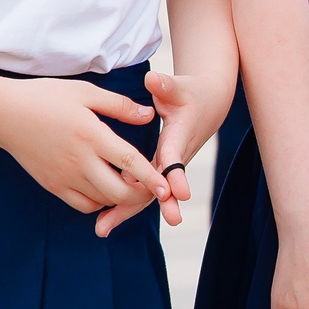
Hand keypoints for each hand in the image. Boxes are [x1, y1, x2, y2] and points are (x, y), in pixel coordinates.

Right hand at [0, 78, 168, 218]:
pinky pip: (82, 204)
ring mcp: (63, 176)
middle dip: (140, 194)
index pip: (128, 161)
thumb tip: (149, 115)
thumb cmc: (46, 96)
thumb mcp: (85, 92)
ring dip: (120, 197)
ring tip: (131, 184)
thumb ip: (119, 105)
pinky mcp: (52, 185)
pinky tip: (105, 187)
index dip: (151, 176)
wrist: (4, 113)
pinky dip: (99, 201)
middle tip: (151, 187)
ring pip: (102, 200)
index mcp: (90, 134)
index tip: (167, 187)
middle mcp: (78, 160)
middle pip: (118, 191)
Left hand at [95, 68, 231, 236]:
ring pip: (147, 193)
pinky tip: (102, 219)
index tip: (179, 193)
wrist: (206, 106)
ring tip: (102, 229)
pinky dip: (123, 205)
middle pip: (162, 185)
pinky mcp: (156, 170)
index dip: (176, 176)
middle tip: (167, 221)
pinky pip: (139, 190)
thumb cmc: (189, 94)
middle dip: (160, 204)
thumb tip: (153, 80)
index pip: (176, 158)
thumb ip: (165, 86)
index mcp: (178, 136)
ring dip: (126, 211)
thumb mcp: (178, 88)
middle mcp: (173, 156)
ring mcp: (164, 166)